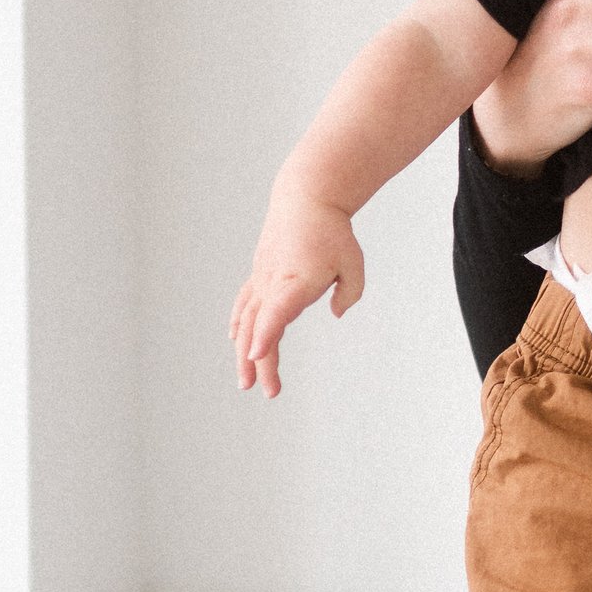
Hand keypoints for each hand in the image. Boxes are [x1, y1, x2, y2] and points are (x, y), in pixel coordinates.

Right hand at [230, 195, 364, 397]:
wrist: (304, 199)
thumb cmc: (332, 232)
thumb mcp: (353, 262)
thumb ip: (351, 292)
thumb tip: (336, 313)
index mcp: (295, 280)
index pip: (277, 312)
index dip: (266, 335)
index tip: (256, 357)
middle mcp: (272, 282)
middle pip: (259, 327)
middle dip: (259, 362)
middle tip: (267, 392)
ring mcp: (262, 280)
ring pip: (247, 321)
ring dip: (245, 353)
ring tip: (246, 381)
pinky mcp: (259, 276)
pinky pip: (244, 305)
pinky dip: (240, 326)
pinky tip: (238, 344)